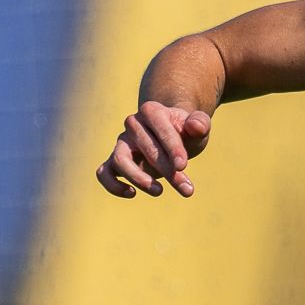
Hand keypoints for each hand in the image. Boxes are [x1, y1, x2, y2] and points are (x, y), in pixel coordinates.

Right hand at [97, 101, 211, 197]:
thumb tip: (197, 127)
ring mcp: (121, 143)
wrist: (171, 137)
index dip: (172, 148)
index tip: (183, 166)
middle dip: (167, 170)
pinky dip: (113, 185)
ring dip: (139, 179)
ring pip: (120, 161)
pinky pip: (104, 173)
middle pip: (147, 149)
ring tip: (160, 191)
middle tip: (187, 189)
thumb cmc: (185, 132)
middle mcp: (132, 125)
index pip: (161, 129)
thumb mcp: (197, 126)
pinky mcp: (114, 161)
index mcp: (152, 111)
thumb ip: (200, 123)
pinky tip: (132, 194)